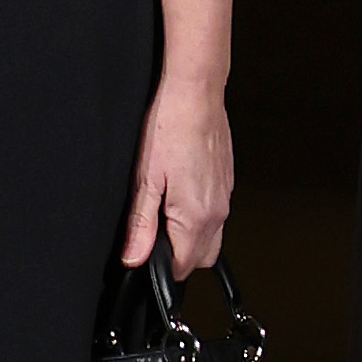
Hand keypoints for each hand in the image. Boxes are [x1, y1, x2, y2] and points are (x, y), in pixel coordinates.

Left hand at [125, 71, 234, 278]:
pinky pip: (217, 215)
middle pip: (201, 259)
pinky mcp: (227, 182)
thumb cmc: (170, 128)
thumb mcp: (145, 179)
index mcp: (196, 216)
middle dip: (179, 256)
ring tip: (166, 207)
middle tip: (154, 232)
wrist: (196, 93)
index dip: (161, 267)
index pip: (182, 267)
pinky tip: (180, 191)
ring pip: (212, 237)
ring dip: (191, 236)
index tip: (146, 252)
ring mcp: (226, 196)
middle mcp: (218, 211)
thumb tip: (134, 258)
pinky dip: (200, 216)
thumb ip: (141, 225)